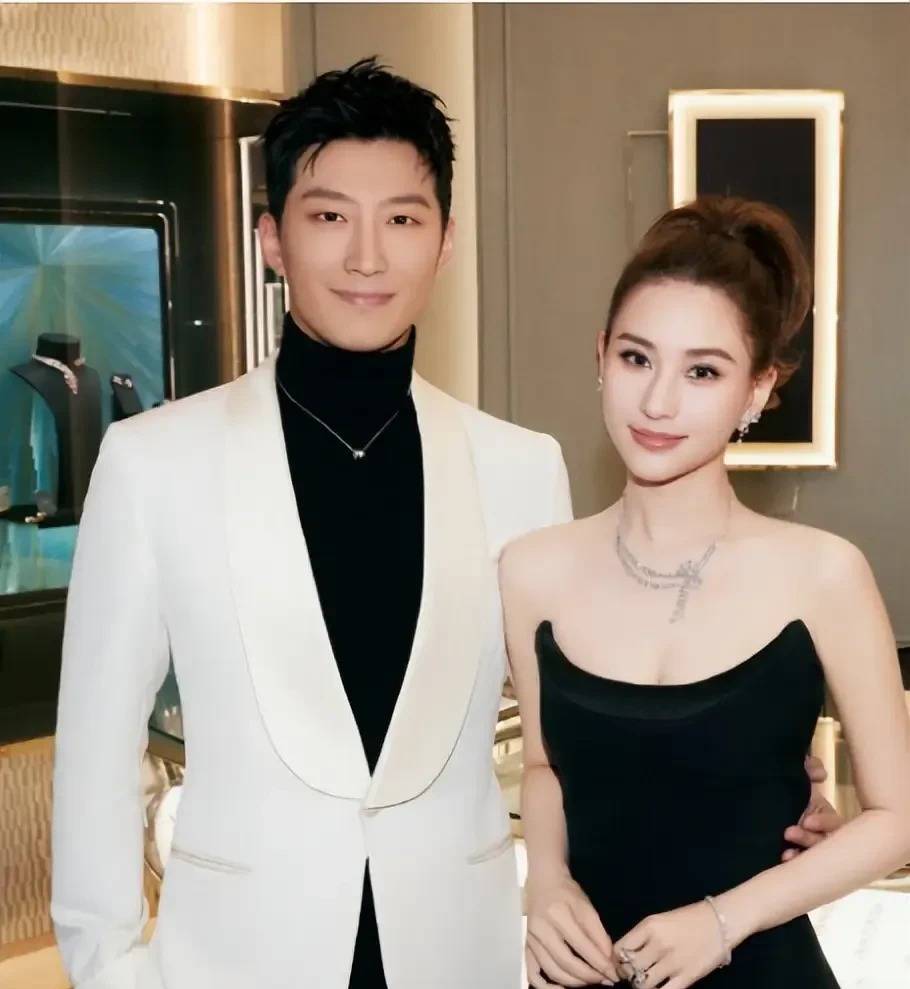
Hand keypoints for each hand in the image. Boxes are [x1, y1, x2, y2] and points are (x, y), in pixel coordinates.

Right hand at [525, 871, 619, 986]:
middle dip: (589, 977)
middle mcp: (542, 929)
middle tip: (604, 980)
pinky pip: (533, 974)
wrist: (543, 882)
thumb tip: (609, 962)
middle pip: (566, 963)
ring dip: (574, 983)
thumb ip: (599, 935)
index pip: (583, 947)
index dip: (600, 965)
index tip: (614, 975)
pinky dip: (546, 987)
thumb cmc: (567, 892)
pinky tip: (562, 988)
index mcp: (558, 915)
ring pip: (552, 971)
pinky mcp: (526, 946)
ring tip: (589, 982)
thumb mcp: (587, 907)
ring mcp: (531, 940)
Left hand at [612, 900, 730, 988]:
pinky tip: (659, 988)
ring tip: (646, 982)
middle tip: (633, 975)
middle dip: (628, 974)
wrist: (720, 922)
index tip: (621, 963)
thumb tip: (625, 954)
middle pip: (629, 968)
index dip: (617, 960)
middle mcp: (657, 944)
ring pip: (643, 985)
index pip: (619, 949)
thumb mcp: (659, 920)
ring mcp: (672, 962)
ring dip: (641, 985)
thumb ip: (642, 936)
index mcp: (648, 926)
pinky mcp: (686, 977)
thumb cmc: (688, 919)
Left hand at [781, 756, 843, 861]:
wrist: (758, 801)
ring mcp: (808, 848)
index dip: (824, 823)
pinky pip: (799, 865)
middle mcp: (821, 834)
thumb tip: (820, 772)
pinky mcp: (795, 856)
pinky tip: (783, 858)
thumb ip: (810, 768)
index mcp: (826, 816)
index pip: (835, 824)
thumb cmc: (787, 789)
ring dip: (801, 853)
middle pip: (825, 844)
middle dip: (810, 840)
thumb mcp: (799, 777)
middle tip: (789, 833)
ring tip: (786, 852)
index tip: (807, 821)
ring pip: (814, 856)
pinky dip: (793, 862)